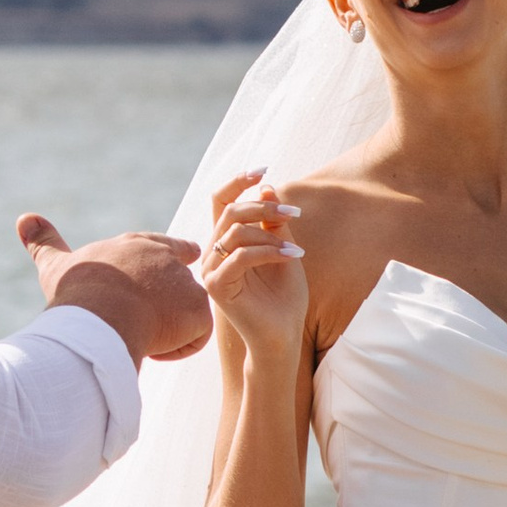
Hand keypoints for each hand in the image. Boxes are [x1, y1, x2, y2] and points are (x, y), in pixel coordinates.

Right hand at [18, 215, 210, 363]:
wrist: (99, 316)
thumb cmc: (76, 293)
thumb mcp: (56, 265)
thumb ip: (44, 242)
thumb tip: (24, 218)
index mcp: (136, 245)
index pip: (163, 244)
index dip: (174, 252)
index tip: (189, 253)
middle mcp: (165, 258)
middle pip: (181, 277)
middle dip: (175, 296)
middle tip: (163, 314)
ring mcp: (184, 283)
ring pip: (188, 310)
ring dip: (171, 326)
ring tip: (141, 339)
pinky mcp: (197, 310)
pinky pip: (196, 335)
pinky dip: (178, 347)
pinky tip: (153, 349)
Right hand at [199, 165, 308, 363]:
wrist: (282, 337)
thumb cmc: (284, 299)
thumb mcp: (284, 250)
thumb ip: (274, 223)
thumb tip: (267, 186)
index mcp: (226, 242)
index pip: (221, 201)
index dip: (238, 181)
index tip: (263, 168)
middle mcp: (213, 253)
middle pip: (229, 211)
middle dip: (263, 207)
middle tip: (294, 214)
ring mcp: (211, 270)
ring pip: (235, 232)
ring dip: (271, 235)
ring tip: (295, 251)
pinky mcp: (216, 286)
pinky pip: (240, 256)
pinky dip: (268, 252)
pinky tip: (291, 257)